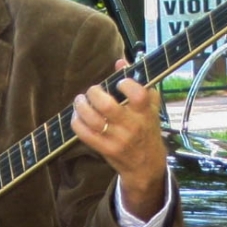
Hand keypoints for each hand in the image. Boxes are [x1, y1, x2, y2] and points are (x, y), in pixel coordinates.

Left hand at [70, 59, 166, 220]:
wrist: (146, 164)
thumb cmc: (147, 129)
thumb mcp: (149, 106)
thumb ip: (138, 82)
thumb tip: (120, 62)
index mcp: (145, 113)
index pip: (138, 95)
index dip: (125, 84)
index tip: (119, 83)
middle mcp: (132, 126)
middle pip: (107, 106)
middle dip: (94, 94)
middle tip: (92, 91)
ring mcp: (117, 139)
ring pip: (93, 120)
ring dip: (81, 106)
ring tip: (80, 100)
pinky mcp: (105, 149)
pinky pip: (85, 134)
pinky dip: (77, 122)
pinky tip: (77, 115)